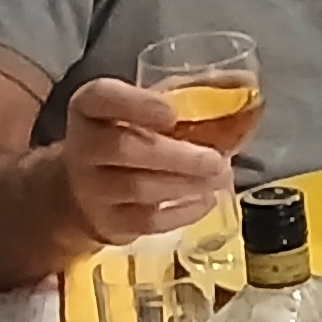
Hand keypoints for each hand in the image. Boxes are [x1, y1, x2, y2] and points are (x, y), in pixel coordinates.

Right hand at [61, 77, 233, 244]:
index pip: (101, 97)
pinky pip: (148, 220)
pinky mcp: (109, 223)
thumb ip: (176, 105)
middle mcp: (83, 147)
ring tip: (220, 177)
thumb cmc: (125, 141)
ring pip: (139, 187)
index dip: (136, 103)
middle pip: (123, 149)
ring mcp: (92, 189)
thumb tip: (238, 102)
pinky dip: (183, 211)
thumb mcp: (139, 114)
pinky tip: (206, 199)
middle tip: (217, 160)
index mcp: (90, 108)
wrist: (84, 193)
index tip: (172, 113)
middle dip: (177, 156)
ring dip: (187, 183)